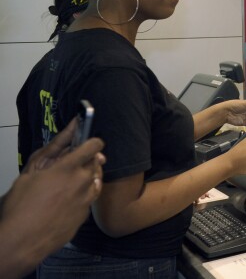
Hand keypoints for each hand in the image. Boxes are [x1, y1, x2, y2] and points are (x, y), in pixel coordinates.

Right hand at [1, 119, 103, 272]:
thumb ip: (52, 151)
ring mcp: (87, 199)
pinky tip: (68, 200)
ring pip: (96, 180)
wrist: (22, 242)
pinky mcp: (86, 214)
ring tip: (68, 184)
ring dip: (87, 177)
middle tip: (70, 166)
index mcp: (68, 168)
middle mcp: (83, 181)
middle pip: (96, 162)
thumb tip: (70, 132)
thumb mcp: (29, 172)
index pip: (94, 145)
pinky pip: (90, 197)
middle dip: (86, 160)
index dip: (92, 142)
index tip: (86, 143)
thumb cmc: (20, 206)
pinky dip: (84, 194)